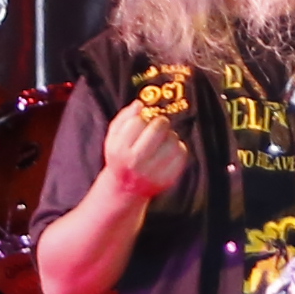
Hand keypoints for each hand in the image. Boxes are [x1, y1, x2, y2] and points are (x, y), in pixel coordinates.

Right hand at [100, 89, 192, 205]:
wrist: (125, 189)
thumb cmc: (120, 157)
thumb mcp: (113, 138)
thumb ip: (124, 118)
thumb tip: (139, 104)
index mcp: (120, 150)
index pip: (137, 122)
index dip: (143, 116)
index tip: (144, 120)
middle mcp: (136, 163)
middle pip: (157, 129)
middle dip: (160, 122)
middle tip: (159, 124)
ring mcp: (153, 173)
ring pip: (172, 140)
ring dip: (170, 134)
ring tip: (163, 139)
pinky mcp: (167, 179)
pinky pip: (181, 153)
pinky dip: (178, 147)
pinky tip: (169, 150)